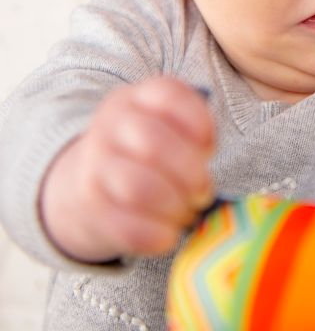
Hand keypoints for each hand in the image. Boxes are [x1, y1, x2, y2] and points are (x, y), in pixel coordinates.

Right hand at [40, 77, 214, 262]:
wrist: (92, 179)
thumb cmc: (150, 150)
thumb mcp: (169, 127)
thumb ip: (195, 135)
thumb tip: (209, 163)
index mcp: (138, 97)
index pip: (169, 95)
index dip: (199, 122)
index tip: (211, 147)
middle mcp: (111, 123)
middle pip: (154, 143)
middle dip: (190, 173)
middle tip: (204, 191)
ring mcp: (94, 163)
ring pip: (137, 187)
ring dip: (174, 205)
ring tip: (188, 212)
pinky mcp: (88, 205)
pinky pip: (124, 226)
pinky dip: (155, 235)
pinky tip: (169, 235)